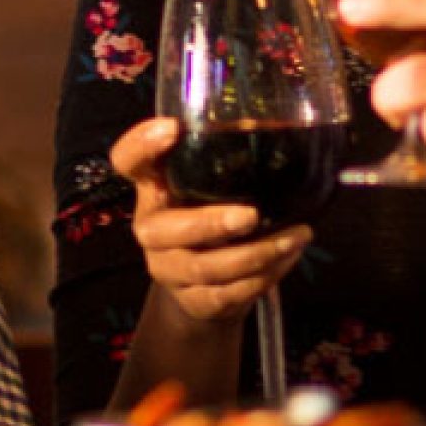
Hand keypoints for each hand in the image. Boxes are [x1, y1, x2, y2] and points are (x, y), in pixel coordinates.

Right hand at [112, 115, 310, 326]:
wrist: (204, 288)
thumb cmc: (213, 218)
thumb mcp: (215, 186)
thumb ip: (230, 160)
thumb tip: (268, 125)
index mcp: (154, 188)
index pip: (129, 162)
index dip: (141, 146)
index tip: (172, 128)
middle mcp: (152, 227)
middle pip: (163, 229)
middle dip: (210, 224)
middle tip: (252, 215)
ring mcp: (168, 268)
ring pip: (204, 267)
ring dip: (256, 254)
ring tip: (297, 237)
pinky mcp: (192, 300)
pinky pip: (227, 294)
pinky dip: (263, 278)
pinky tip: (288, 258)